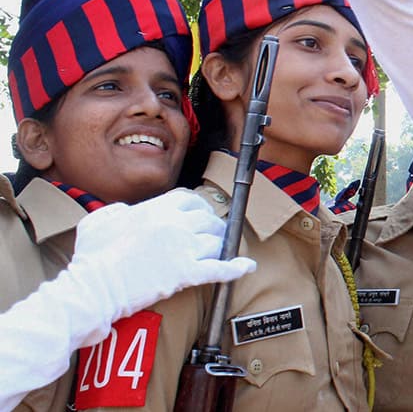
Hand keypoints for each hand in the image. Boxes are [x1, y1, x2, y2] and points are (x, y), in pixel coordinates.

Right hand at [71, 188, 255, 342]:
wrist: (92, 289)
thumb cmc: (91, 258)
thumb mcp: (97, 221)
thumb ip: (116, 210)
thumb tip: (126, 211)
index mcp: (154, 209)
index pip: (189, 199)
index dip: (198, 207)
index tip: (199, 215)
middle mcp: (173, 223)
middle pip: (208, 218)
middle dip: (213, 226)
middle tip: (213, 235)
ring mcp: (182, 247)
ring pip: (216, 241)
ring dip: (220, 246)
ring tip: (222, 251)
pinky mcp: (186, 273)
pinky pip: (220, 268)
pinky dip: (236, 268)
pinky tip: (246, 266)